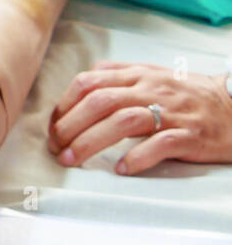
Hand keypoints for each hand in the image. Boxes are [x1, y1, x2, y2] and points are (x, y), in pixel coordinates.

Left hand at [48, 61, 231, 174]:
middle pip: (101, 102)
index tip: (53, 126)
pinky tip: (121, 169)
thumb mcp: (153, 76)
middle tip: (56, 147)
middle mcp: (152, 90)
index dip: (65, 104)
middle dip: (70, 125)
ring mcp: (172, 112)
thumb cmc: (188, 95)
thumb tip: (83, 82)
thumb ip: (119, 76)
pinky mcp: (191, 135)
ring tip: (73, 159)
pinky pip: (161, 144)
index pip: (90, 81)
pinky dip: (137, 157)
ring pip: (124, 121)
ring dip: (91, 141)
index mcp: (139, 75)